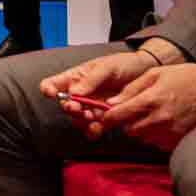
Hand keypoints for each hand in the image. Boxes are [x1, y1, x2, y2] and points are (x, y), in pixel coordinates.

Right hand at [38, 49, 158, 136]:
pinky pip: (93, 128)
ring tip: (91, 117)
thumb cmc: (125, 65)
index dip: (48, 89)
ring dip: (81, 120)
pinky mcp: (105, 118)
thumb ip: (90, 80)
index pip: (54, 84)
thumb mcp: (107, 67)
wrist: (147, 74)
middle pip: (66, 104)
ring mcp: (92, 107)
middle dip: (68, 107)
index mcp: (76, 78)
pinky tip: (98, 128)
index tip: (51, 92)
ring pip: (78, 119)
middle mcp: (81, 94)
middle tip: (75, 107)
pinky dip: (93, 131)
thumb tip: (73, 92)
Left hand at [102, 59, 195, 149]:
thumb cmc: (191, 77)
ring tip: (152, 114)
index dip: (108, 116)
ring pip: (144, 138)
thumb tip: (112, 103)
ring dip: (141, 129)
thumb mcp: (157, 73)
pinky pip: (159, 144)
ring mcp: (173, 133)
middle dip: (126, 122)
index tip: (106, 114)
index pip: (119, 116)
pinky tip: (164, 123)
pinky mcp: (183, 141)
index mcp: (153, 100)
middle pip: (129, 130)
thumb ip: (132, 89)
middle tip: (132, 112)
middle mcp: (162, 120)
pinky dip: (156, 136)